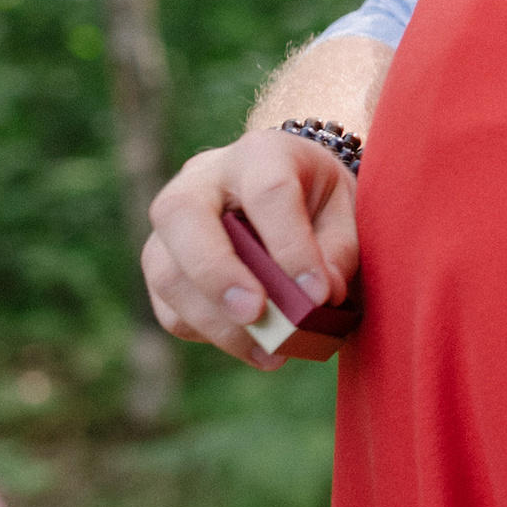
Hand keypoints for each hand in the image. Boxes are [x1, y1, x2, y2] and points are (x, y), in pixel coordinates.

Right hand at [143, 130, 357, 368]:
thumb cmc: (319, 198)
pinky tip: (251, 347)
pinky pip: (168, 306)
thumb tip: (320, 297)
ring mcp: (171, 224)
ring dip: (215, 321)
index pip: (268, 193)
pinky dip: (207, 333)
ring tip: (269, 352)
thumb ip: (338, 249)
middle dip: (218, 274)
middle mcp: (200, 179)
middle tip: (257, 316)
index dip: (292, 246)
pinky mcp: (161, 263)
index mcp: (260, 153)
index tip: (319, 294)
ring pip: (166, 272)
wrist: (286, 184)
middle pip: (184, 217)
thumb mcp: (346, 209)